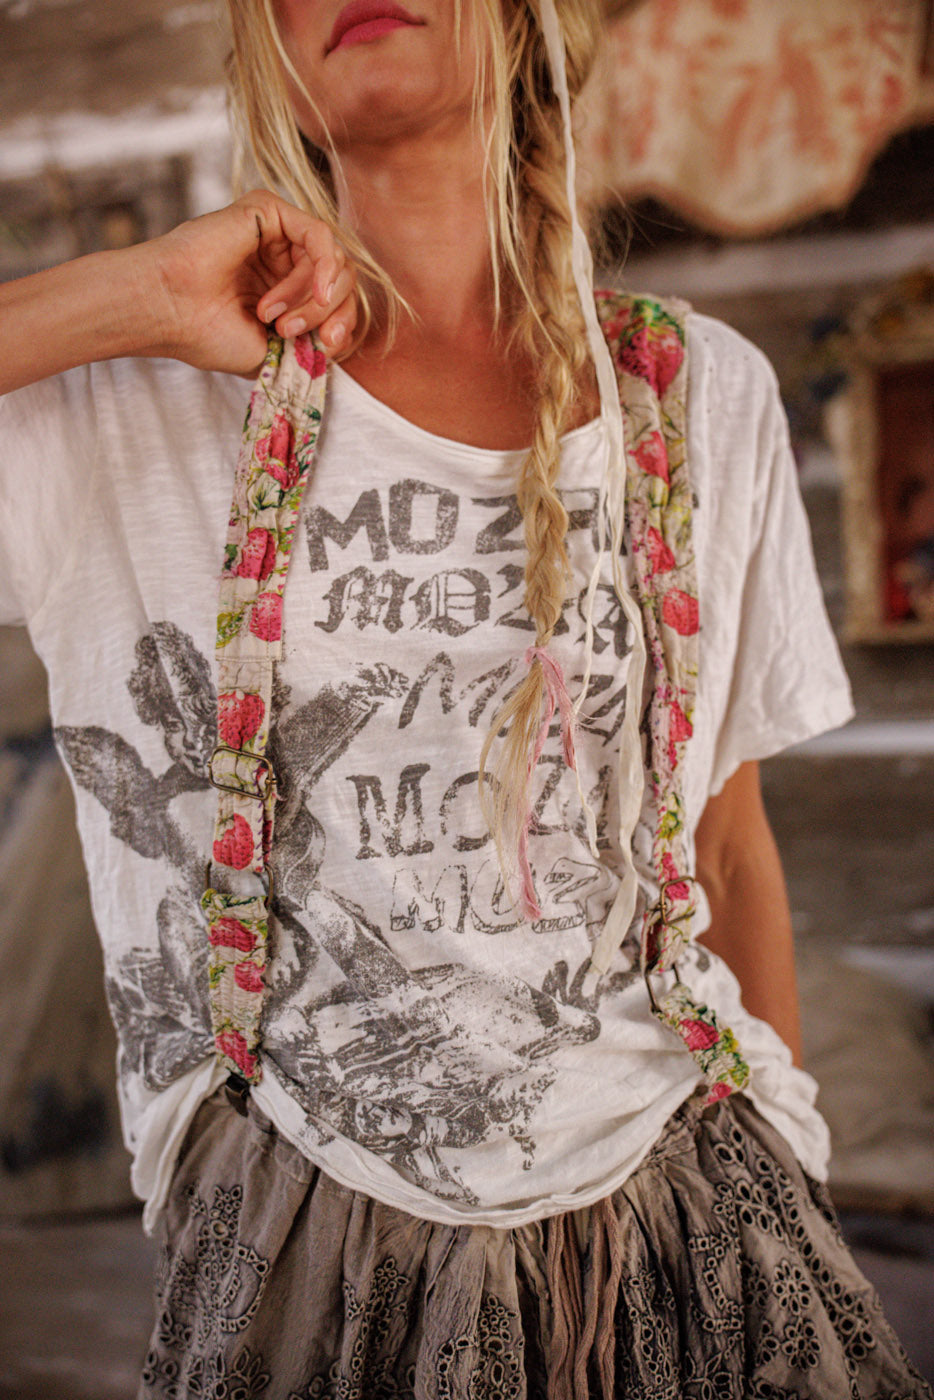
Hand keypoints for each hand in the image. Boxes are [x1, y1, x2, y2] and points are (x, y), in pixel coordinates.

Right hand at [148, 190, 357, 375]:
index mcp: (284, 288)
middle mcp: (282, 258)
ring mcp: (276, 233)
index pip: (338, 299)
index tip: (327, 347)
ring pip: (333, 259)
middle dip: (327, 314)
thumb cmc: (208, 335)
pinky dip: (321, 267)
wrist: (171, 313)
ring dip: (313, 298)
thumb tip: (343, 337)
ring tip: (276, 318)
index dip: (342, 324)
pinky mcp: (268, 210)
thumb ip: (314, 341)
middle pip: (342, 278)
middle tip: (290, 334)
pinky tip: (309, 290)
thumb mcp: (277, 352)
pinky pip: (320, 233)